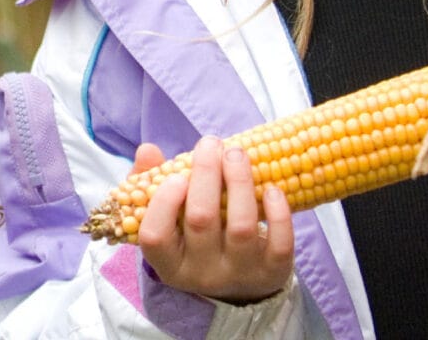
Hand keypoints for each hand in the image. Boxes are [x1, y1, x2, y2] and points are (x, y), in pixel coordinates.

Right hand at [135, 137, 293, 303]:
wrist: (240, 284)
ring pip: (241, 227)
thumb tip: (148, 150)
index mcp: (170, 264)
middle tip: (211, 143)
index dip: (164, 203)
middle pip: (200, 221)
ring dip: (240, 182)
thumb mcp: (171, 221)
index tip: (178, 175)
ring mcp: (239, 275)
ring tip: (237, 153)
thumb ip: (153, 183)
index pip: (155, 237)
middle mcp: (202, 274)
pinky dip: (278, 214)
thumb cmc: (196, 239)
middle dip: (206, 174)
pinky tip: (272, 190)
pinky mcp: (273, 273)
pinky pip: (279, 244)